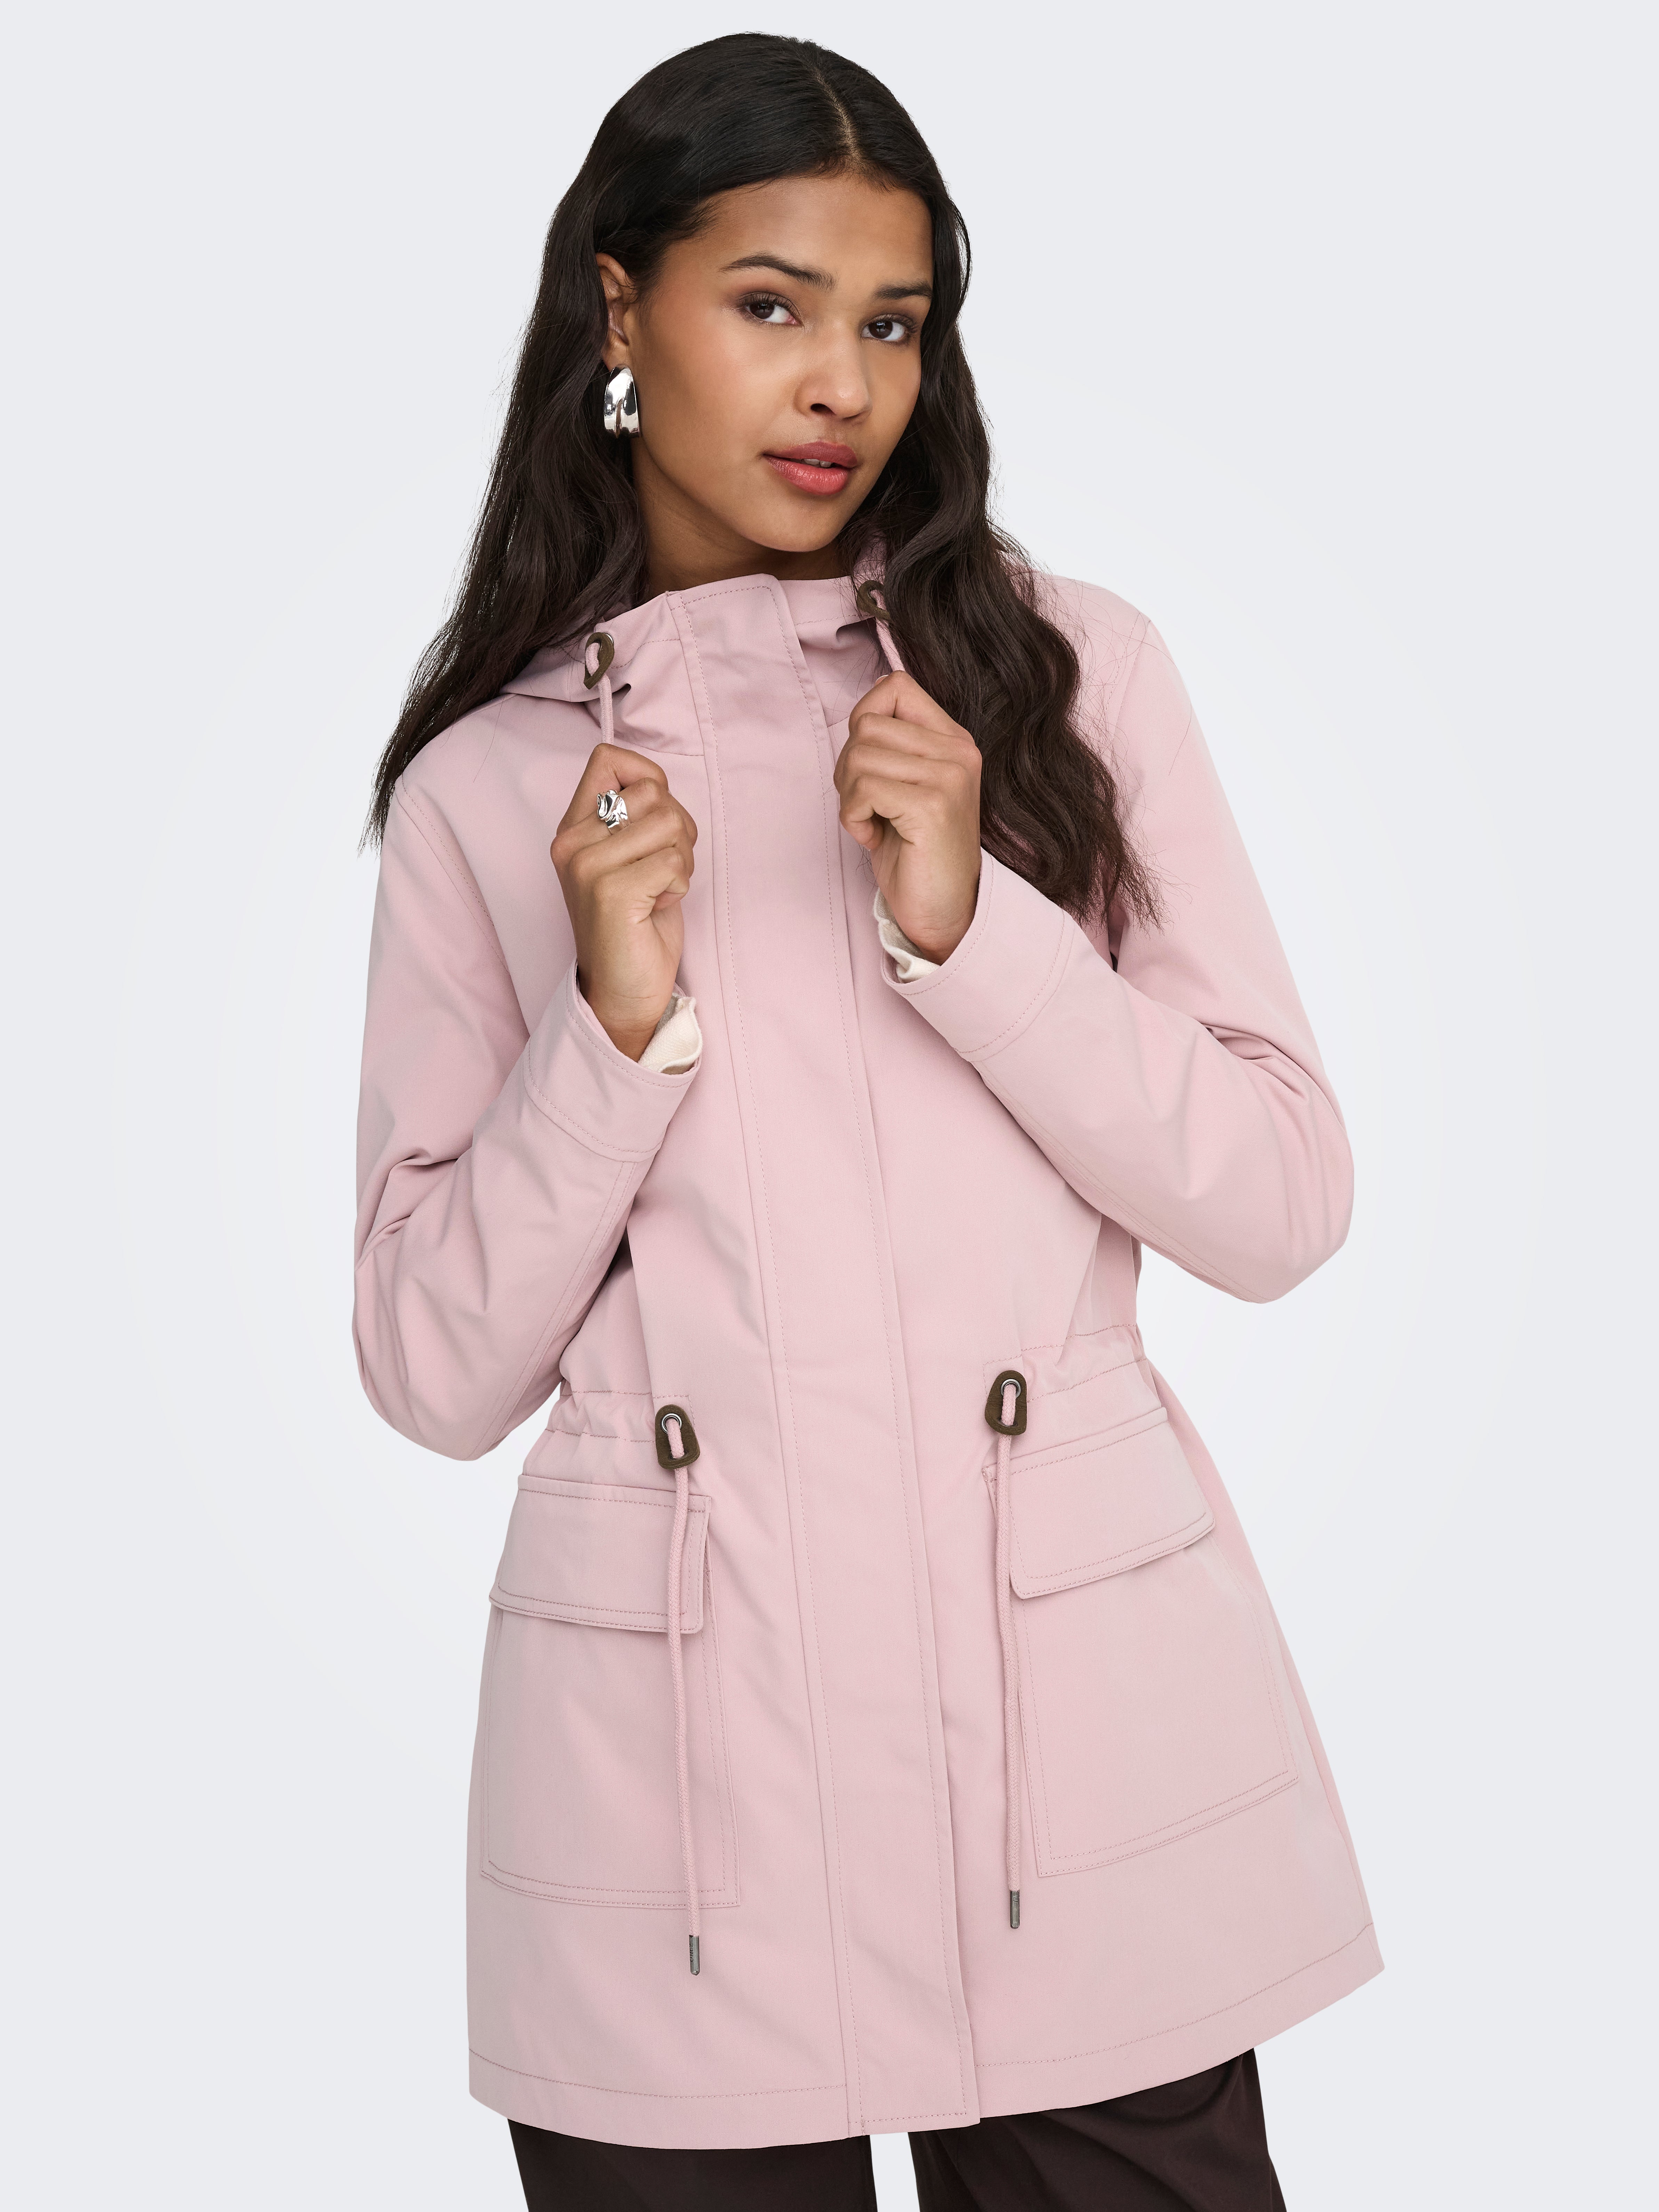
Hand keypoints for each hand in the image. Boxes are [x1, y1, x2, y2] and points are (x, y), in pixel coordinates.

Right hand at [550, 745, 696, 1060]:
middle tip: (664, 868)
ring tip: (662, 887)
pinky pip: (672, 861)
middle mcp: (572, 842)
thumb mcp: (629, 857)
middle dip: (678, 828)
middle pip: (653, 791)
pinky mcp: (610, 891)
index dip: (647, 776)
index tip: (655, 818)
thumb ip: (634, 816)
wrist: (623, 990)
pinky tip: (659, 905)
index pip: (608, 758)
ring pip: (668, 822)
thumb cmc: (635, 923)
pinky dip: (680, 884)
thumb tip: (656, 781)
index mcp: (573, 828)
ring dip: (682, 857)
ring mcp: (587, 866)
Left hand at [835, 673, 981, 962]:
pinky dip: (853, 818)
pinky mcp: (932, 806)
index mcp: (953, 740)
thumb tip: (866, 704)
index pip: (895, 686)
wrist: (944, 912)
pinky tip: (875, 839)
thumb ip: (892, 745)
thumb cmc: (915, 852)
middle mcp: (958, 752)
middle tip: (868, 806)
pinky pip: (863, 789)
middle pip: (866, 723)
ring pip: (859, 754)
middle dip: (849, 767)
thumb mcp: (904, 786)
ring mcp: (949, 777)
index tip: (872, 767)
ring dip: (849, 796)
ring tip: (873, 823)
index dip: (863, 721)